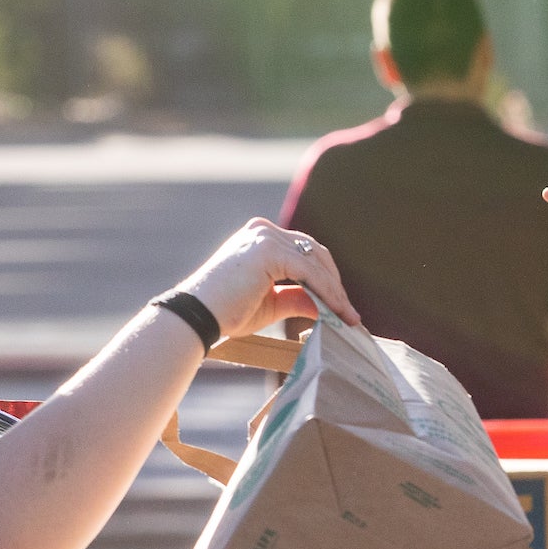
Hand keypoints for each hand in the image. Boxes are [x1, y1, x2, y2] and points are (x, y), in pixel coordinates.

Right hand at [179, 219, 359, 335]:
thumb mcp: (273, 304)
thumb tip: (330, 307)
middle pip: (315, 253)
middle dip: (335, 283)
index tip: (343, 307)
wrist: (197, 317)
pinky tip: (337, 311)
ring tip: (347, 316)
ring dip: (335, 291)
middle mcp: (263, 231)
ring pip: (316, 262)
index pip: (305, 253)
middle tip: (349, 312)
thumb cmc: (226, 313)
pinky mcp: (268, 250)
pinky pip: (310, 272)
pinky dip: (327, 292)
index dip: (327, 279)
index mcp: (260, 239)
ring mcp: (265, 237)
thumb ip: (300, 298)